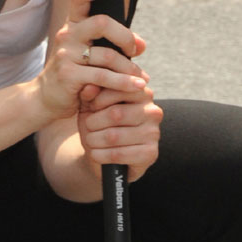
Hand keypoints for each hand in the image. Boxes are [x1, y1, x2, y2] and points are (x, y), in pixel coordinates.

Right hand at [38, 0, 144, 119]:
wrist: (47, 98)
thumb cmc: (75, 73)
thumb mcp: (93, 55)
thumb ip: (116, 46)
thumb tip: (142, 45)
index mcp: (74, 24)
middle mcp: (67, 35)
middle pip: (101, 22)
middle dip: (125, 36)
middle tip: (134, 50)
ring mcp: (66, 55)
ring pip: (107, 55)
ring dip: (128, 68)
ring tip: (140, 79)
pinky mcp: (68, 75)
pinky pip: (103, 76)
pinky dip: (123, 82)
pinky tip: (136, 86)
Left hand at [77, 55, 162, 183]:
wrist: (105, 152)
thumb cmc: (99, 123)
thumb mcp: (91, 105)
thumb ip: (90, 93)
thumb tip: (89, 86)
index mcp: (142, 93)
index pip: (119, 90)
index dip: (98, 99)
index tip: (90, 107)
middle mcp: (152, 111)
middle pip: (115, 114)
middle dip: (93, 122)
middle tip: (87, 126)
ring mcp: (153, 133)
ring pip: (113, 136)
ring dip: (94, 140)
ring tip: (89, 140)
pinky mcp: (150, 153)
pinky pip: (118, 154)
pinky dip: (100, 155)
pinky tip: (95, 154)